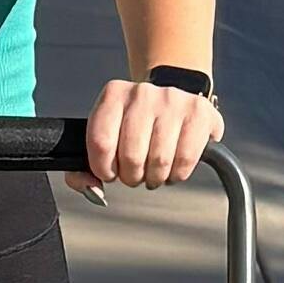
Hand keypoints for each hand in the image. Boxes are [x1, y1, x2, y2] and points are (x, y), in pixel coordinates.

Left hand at [81, 70, 221, 191]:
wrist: (172, 101)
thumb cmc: (134, 127)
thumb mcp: (105, 137)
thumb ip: (84, 169)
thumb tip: (93, 189)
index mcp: (113, 95)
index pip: (101, 142)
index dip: (104, 168)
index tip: (110, 172)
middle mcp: (143, 93)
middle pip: (132, 156)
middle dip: (132, 176)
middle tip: (136, 174)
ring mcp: (173, 100)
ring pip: (160, 161)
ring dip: (155, 177)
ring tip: (155, 171)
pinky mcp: (199, 112)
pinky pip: (186, 159)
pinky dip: (178, 174)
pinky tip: (173, 168)